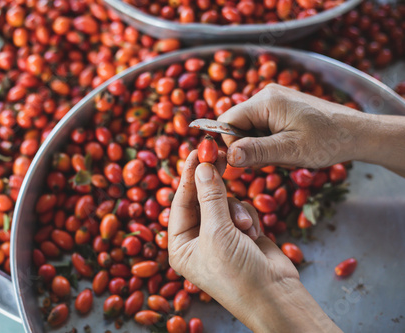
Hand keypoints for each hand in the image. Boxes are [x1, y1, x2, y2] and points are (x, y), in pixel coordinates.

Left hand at [168, 150, 341, 331]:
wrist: (276, 296)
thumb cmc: (237, 272)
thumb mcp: (217, 232)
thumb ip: (210, 196)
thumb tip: (202, 166)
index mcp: (180, 245)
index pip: (180, 202)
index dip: (189, 175)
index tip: (198, 151)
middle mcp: (197, 240)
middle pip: (202, 198)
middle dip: (212, 183)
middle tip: (219, 154)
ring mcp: (221, 236)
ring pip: (224, 202)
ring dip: (236, 211)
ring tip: (246, 228)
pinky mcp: (241, 234)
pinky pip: (241, 210)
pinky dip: (248, 218)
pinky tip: (254, 235)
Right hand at [217, 83, 368, 168]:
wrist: (357, 133)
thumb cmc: (328, 140)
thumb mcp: (290, 150)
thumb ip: (257, 152)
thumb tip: (227, 156)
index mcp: (265, 101)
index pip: (227, 121)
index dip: (230, 144)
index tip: (245, 162)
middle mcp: (266, 94)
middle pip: (237, 125)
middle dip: (248, 146)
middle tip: (272, 158)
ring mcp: (274, 100)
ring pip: (249, 128)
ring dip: (260, 146)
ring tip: (284, 153)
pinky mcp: (281, 108)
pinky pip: (261, 126)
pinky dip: (269, 141)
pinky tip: (287, 147)